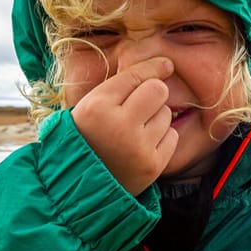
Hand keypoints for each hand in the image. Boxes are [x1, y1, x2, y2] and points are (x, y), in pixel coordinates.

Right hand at [70, 57, 178, 194]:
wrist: (77, 186)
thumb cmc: (86, 138)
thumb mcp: (88, 107)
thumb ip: (120, 86)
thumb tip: (167, 64)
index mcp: (96, 107)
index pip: (135, 76)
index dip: (153, 68)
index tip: (165, 65)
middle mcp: (118, 126)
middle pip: (158, 90)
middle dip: (153, 94)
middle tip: (141, 106)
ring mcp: (137, 148)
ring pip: (166, 113)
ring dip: (156, 118)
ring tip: (135, 131)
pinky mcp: (152, 166)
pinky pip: (172, 136)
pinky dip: (162, 138)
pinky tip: (143, 146)